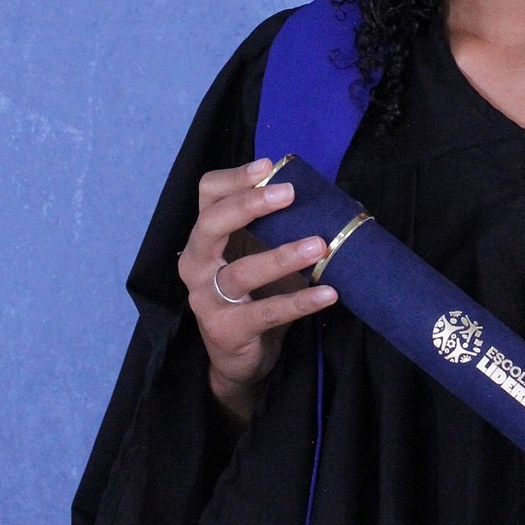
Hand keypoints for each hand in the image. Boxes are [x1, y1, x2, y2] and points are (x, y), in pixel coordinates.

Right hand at [178, 157, 337, 425]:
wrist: (237, 358)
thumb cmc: (251, 295)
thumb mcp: (255, 254)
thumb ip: (274, 227)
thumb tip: (327, 197)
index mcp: (204, 238)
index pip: (207, 195)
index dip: (235, 177)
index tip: (269, 166)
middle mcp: (196, 264)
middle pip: (211, 224)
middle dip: (249, 204)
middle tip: (289, 194)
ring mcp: (207, 299)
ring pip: (241, 272)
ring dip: (282, 256)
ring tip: (318, 245)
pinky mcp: (227, 330)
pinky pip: (266, 312)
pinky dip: (300, 302)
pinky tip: (328, 293)